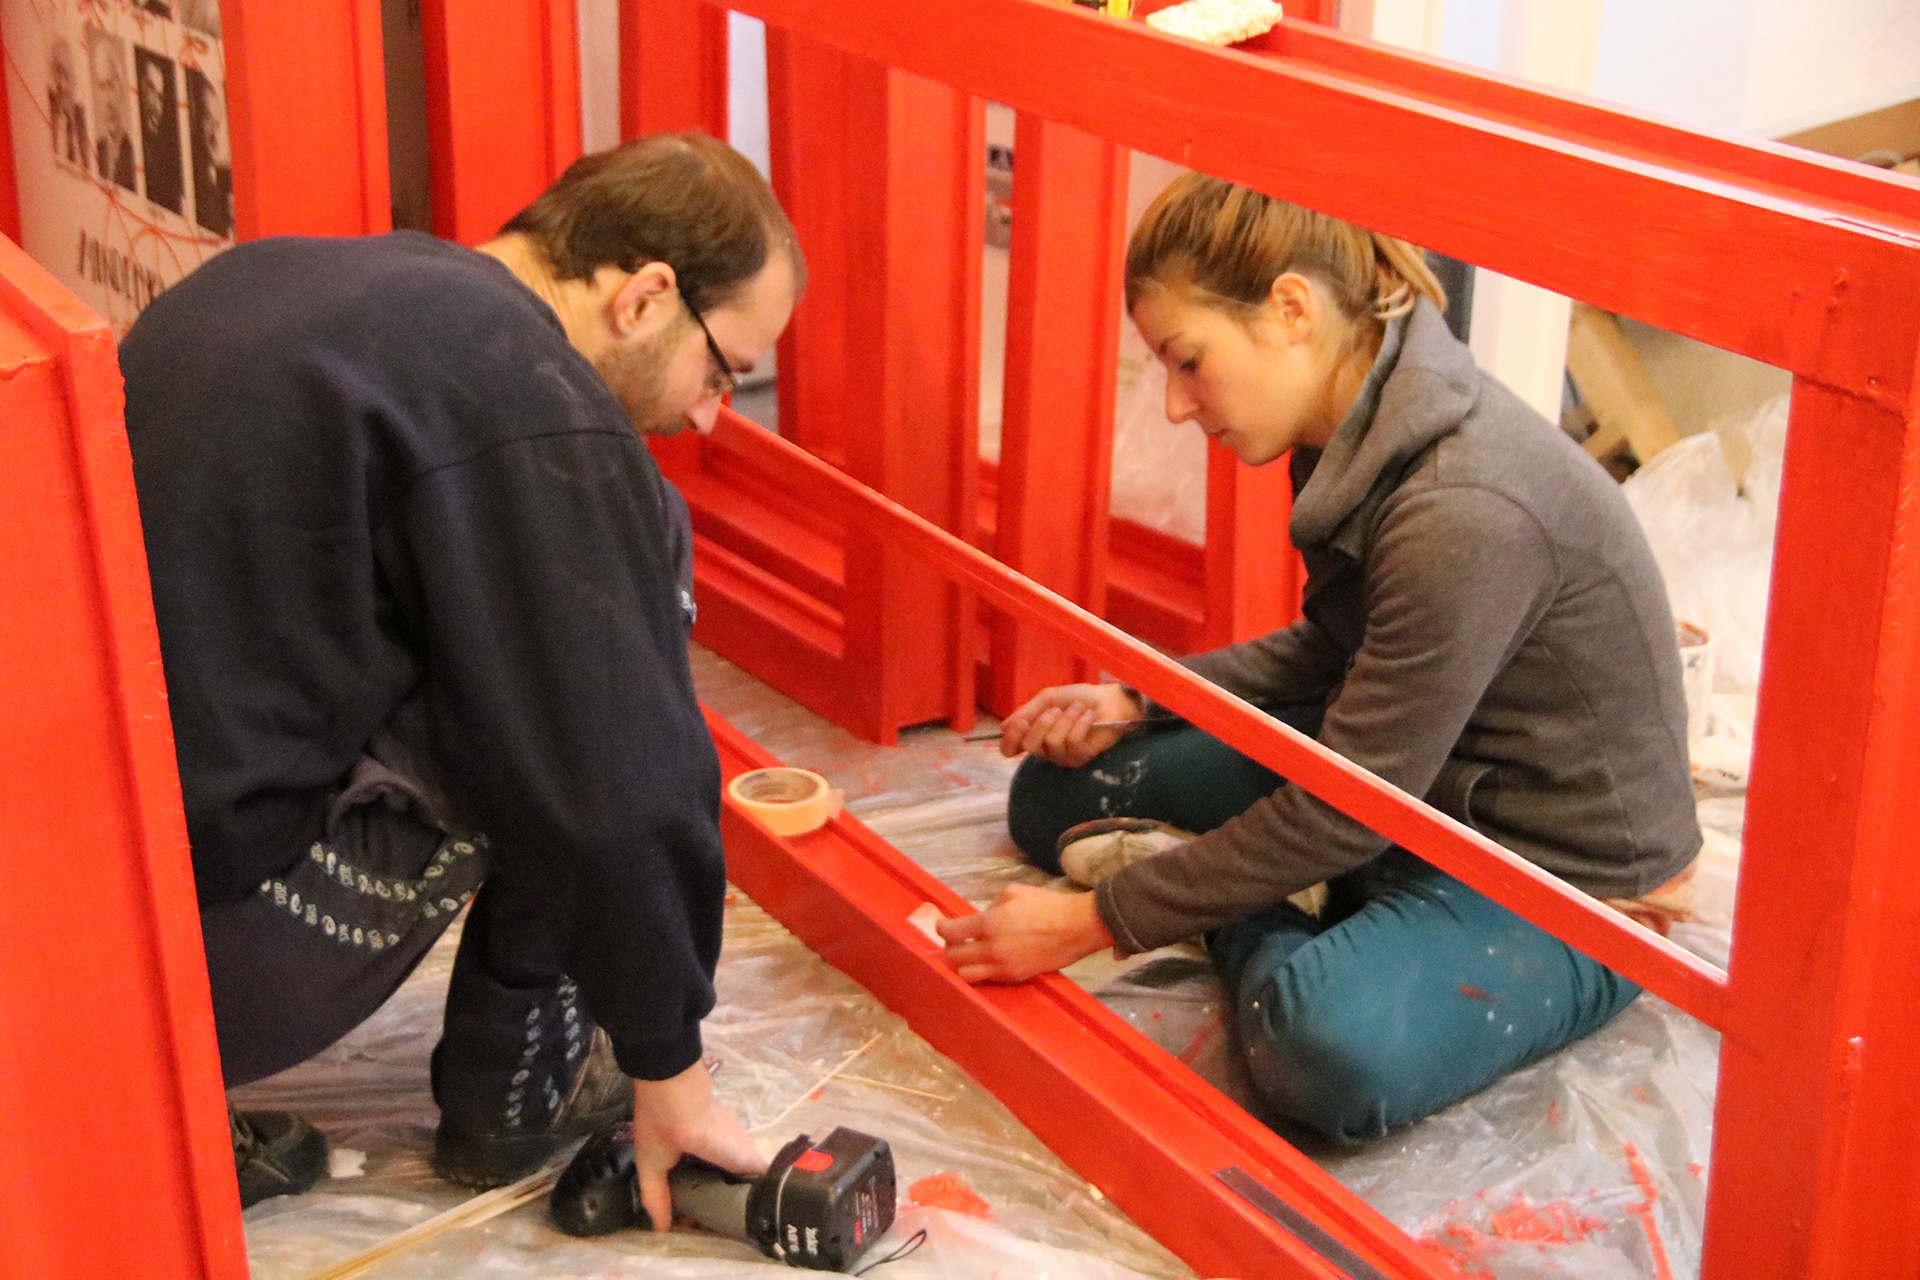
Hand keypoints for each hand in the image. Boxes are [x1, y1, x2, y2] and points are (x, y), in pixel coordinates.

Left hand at [630, 1059, 765, 1231]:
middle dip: (736, 1187)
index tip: (740, 1211)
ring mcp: (731, 1121)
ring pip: (737, 1152)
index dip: (755, 1195)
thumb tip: (661, 1228)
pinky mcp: (720, 1112)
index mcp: (733, 1152)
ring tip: (706, 1188)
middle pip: (749, 1166)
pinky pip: (728, 1140)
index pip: (760, 1176)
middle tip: (715, 1206)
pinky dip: (719, 1155)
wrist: (665, 1071)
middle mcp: (739, 1136)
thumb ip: (658, 1195)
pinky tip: (698, 1161)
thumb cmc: (664, 1120)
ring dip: (726, 1170)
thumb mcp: (654, 1161)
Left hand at [936, 883, 1113, 982]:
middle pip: (953, 958)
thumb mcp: (1013, 893)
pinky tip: (987, 960)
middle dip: (949, 947)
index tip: (942, 925)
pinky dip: (981, 971)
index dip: (942, 928)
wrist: (1076, 928)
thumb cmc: (1047, 905)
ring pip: (966, 975)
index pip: (951, 932)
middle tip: (955, 940)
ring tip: (968, 955)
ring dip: (962, 965)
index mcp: (990, 923)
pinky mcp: (1015, 977)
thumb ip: (990, 907)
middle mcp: (992, 949)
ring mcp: (1004, 967)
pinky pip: (987, 979)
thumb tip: (980, 919)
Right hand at [999, 682, 1139, 765]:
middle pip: (1029, 746)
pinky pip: (1072, 741)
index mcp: (1033, 734)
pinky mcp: (1081, 757)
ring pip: (1052, 742)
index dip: (1011, 738)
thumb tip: (1003, 726)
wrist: (1110, 700)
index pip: (1010, 749)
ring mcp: (1063, 756)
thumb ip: (1027, 711)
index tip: (1021, 723)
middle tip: (1056, 710)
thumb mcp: (1049, 699)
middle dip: (1041, 723)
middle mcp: (1045, 749)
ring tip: (1078, 709)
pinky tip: (1088, 716)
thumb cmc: (1079, 698)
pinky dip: (1080, 723)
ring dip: (1066, 719)